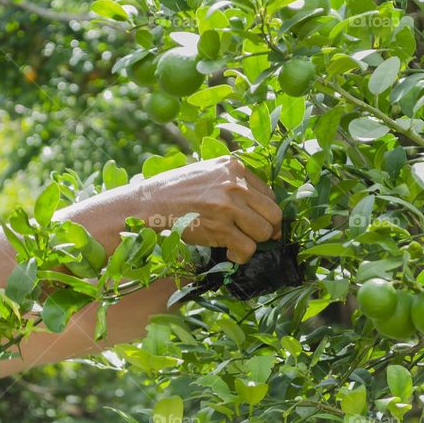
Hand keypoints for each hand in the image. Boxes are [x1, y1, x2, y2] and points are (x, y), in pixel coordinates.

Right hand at [137, 156, 282, 263]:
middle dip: (267, 229)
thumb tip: (255, 201)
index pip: (269, 194)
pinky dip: (241, 256)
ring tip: (237, 244)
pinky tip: (229, 252)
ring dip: (253, 242)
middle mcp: (236, 184)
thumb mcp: (207, 171)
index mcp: (234, 167)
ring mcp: (229, 206)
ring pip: (264, 232)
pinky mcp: (221, 228)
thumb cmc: (175, 190)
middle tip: (255, 236)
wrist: (150, 203)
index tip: (257, 222)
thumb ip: (231, 180)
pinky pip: (248, 248)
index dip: (265, 212)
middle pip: (273, 213)